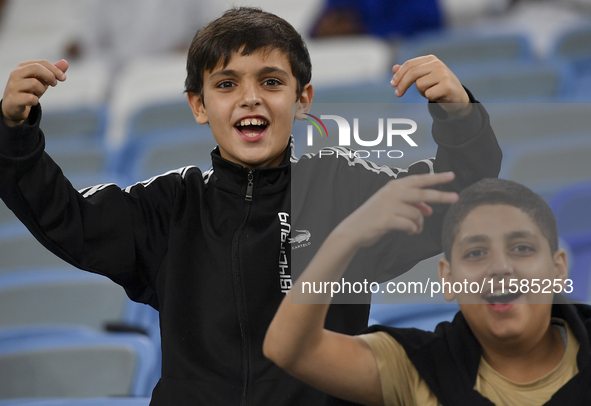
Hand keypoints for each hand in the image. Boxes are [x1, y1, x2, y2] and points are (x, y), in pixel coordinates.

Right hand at [1, 60, 68, 126]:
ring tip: (37, 94)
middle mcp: (15, 74)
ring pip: (34, 83)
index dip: (55, 70)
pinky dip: (36, 101)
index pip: (42, 62)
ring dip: (42, 90)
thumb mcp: (42, 81)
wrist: (13, 107)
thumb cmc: (29, 91)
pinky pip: (31, 98)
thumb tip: (65, 62)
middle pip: (36, 68)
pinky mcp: (13, 99)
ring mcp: (13, 86)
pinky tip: (33, 101)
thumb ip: (53, 72)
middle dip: (50, 76)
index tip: (63, 78)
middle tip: (54, 84)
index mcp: (23, 66)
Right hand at [335, 172, 457, 247]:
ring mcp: (389, 205)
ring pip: (417, 214)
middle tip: (455, 197)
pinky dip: (412, 231)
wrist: (354, 229)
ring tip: (415, 229)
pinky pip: (410, 225)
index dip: (436, 178)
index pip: (419, 179)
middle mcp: (392, 192)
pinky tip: (408, 232)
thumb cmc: (374, 217)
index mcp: (394, 186)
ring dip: (419, 224)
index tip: (451, 175)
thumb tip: (429, 209)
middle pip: (422, 193)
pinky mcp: (387, 219)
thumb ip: (411, 205)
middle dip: (440, 196)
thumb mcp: (392, 206)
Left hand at [390, 55, 470, 115]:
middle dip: (402, 85)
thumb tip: (394, 68)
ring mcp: (443, 74)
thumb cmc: (438, 86)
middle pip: (412, 73)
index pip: (409, 64)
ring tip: (431, 91)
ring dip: (422, 92)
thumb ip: (410, 72)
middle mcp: (437, 64)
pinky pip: (428, 94)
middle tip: (397, 94)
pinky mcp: (447, 85)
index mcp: (431, 59)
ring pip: (419, 85)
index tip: (392, 84)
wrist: (457, 97)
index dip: (399, 75)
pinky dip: (430, 97)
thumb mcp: (423, 77)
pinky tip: (438, 96)